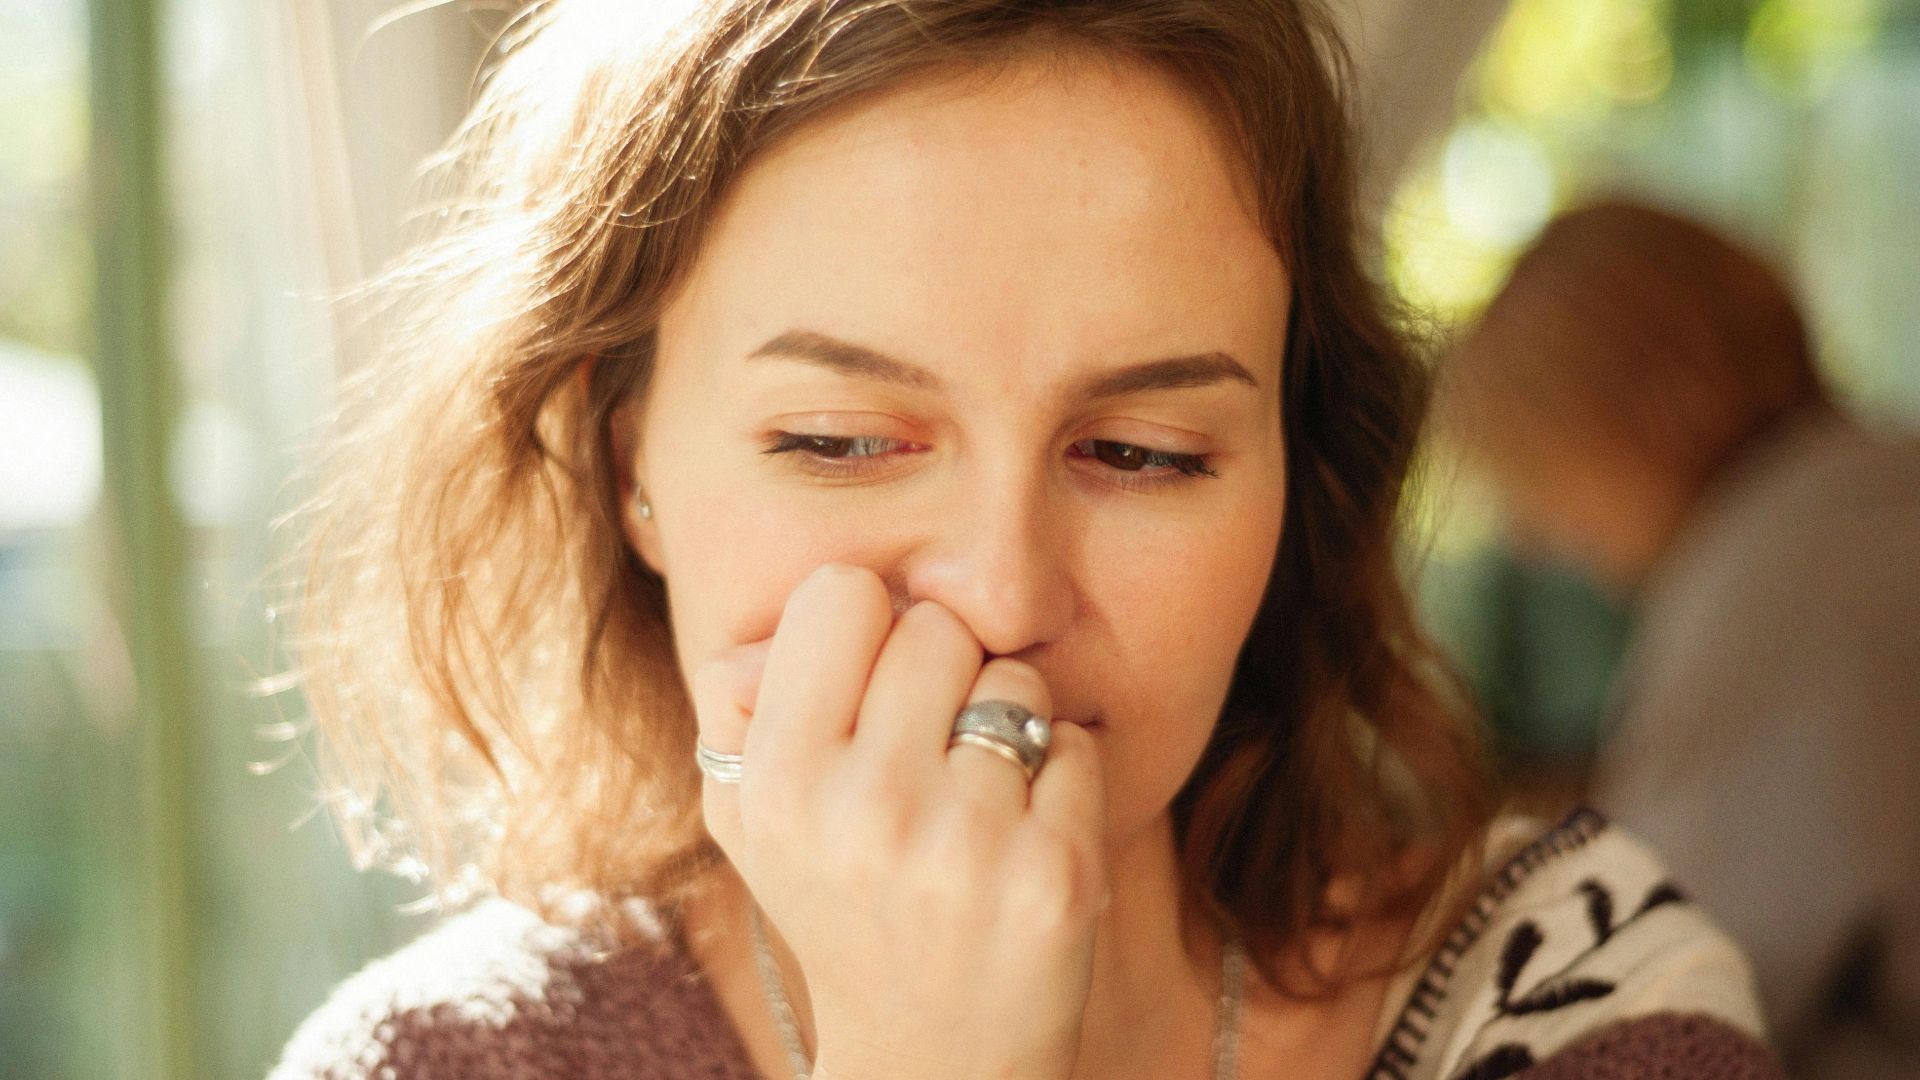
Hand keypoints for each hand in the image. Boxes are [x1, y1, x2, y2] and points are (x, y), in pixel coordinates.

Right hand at [690, 563, 1108, 1079]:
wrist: (927, 1058)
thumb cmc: (837, 904)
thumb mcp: (750, 817)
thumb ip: (746, 700)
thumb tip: (798, 612)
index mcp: (777, 781)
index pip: (843, 593)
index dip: (866, 628)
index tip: (871, 684)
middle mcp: (865, 809)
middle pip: (938, 627)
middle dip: (943, 675)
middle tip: (928, 750)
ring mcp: (965, 844)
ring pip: (1016, 681)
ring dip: (1007, 725)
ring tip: (975, 800)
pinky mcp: (1055, 875)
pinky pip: (1075, 745)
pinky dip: (1060, 778)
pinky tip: (1022, 839)